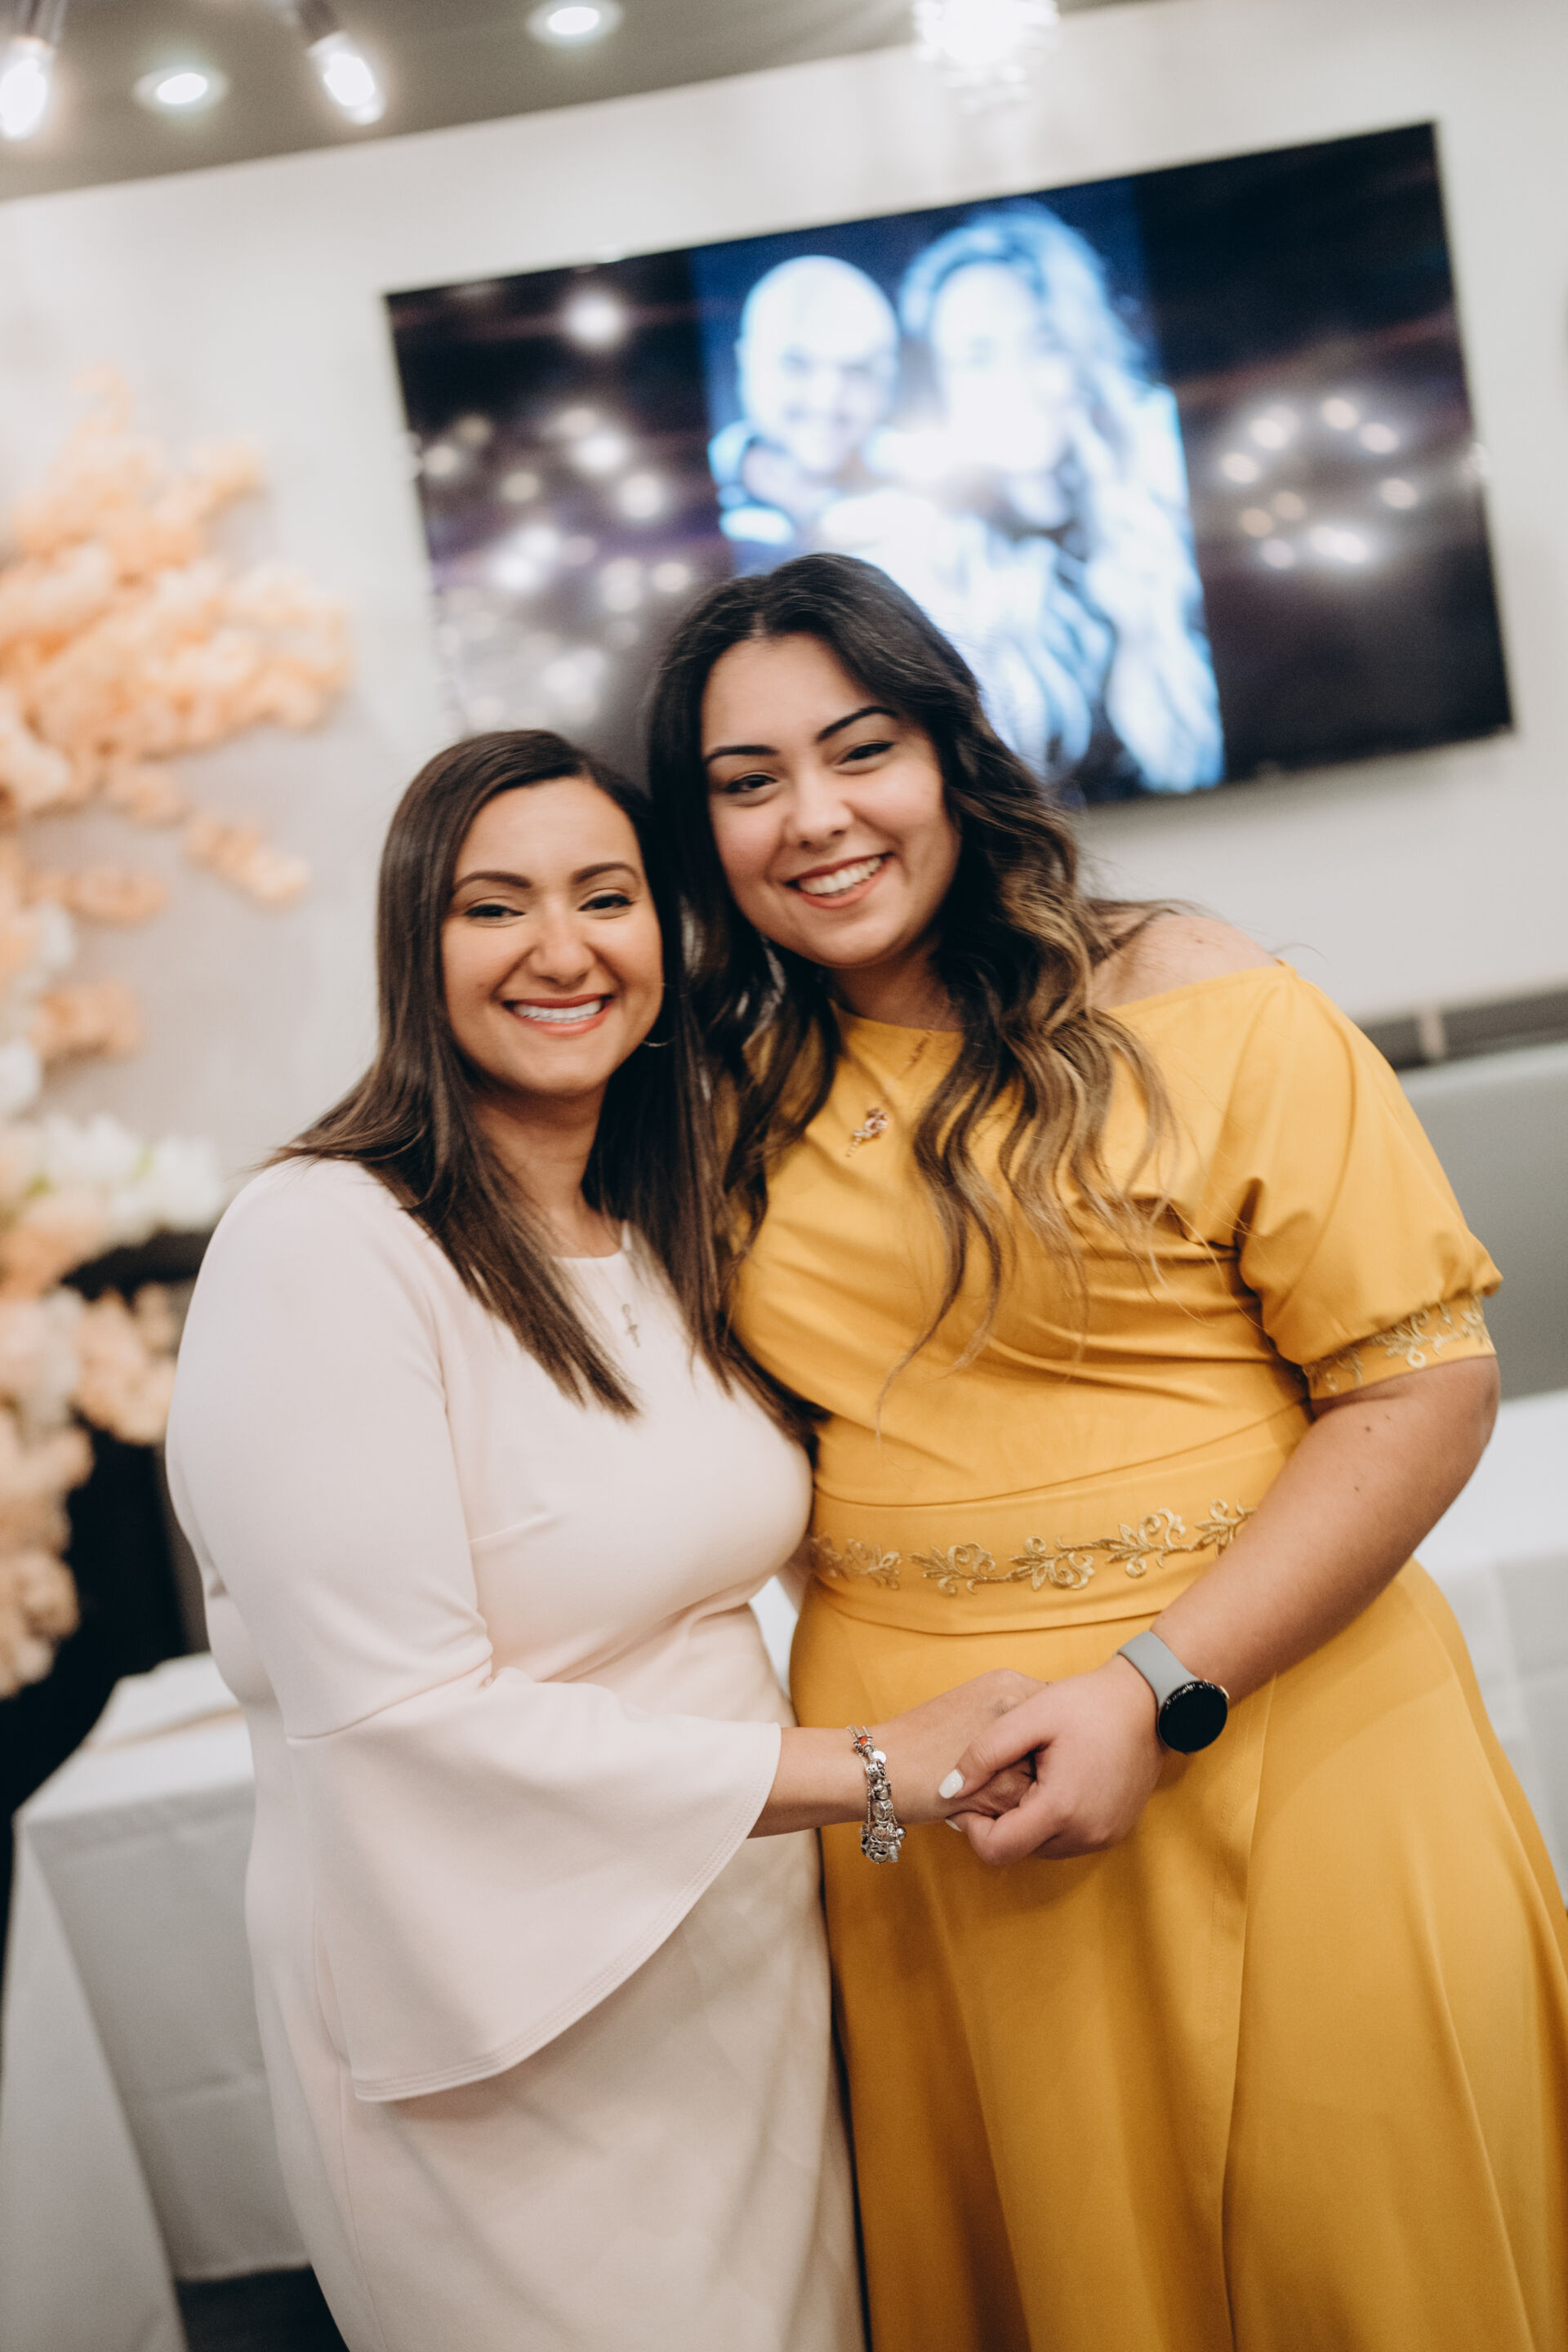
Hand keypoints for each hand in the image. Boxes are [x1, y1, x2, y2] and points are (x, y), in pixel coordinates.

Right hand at [869, 1670, 1043, 1826]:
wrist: (875, 1766)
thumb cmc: (921, 1743)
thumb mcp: (971, 1706)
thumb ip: (1011, 1715)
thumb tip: (1052, 1741)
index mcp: (1008, 1682)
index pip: (1054, 1717)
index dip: (1041, 1743)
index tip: (1021, 1756)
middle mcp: (1015, 1706)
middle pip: (1055, 1748)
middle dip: (1038, 1766)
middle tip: (1004, 1774)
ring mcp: (1010, 1743)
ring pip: (1046, 1780)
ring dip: (1026, 1791)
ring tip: (988, 1789)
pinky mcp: (1001, 1784)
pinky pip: (1029, 1808)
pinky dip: (1008, 1813)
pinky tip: (979, 1804)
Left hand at [942, 1657, 1163, 1863]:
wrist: (1151, 1703)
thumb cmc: (1089, 1703)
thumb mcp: (1029, 1715)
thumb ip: (984, 1753)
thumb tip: (947, 1789)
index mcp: (1061, 1808)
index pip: (996, 1849)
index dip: (971, 1828)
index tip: (966, 1796)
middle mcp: (1085, 1834)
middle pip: (1018, 1850)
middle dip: (998, 1821)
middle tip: (995, 1779)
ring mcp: (1103, 1837)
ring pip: (1041, 1848)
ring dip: (1025, 1821)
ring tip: (1026, 1776)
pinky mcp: (1113, 1832)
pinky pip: (1066, 1840)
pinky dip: (1050, 1820)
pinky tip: (1050, 1782)